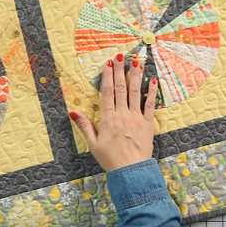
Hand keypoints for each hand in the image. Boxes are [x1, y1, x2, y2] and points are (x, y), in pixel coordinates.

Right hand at [69, 53, 157, 170]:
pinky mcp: (148, 123)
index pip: (107, 92)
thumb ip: (85, 126)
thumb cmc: (110, 159)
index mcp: (108, 118)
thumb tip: (73, 112)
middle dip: (121, 70)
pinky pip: (150, 105)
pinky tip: (153, 81)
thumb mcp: (93, 144)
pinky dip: (152, 92)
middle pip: (121, 88)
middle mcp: (122, 114)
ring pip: (135, 92)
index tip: (109, 63)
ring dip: (136, 75)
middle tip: (121, 56)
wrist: (131, 171)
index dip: (108, 76)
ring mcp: (136, 117)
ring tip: (137, 61)